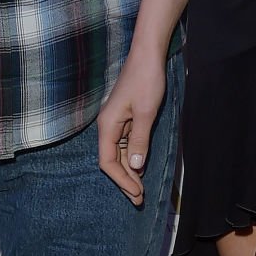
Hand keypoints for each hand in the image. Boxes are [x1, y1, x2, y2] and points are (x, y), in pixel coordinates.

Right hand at [97, 51, 165, 205]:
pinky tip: (140, 168)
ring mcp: (116, 122)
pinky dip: (132, 158)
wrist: (148, 56)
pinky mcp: (126, 119)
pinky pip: (125, 144)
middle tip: (139, 199)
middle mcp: (108, 126)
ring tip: (139, 190)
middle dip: (124, 181)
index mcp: (107, 125)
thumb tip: (135, 167)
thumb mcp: (146, 113)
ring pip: (118, 154)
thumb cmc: (146, 80)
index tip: (136, 192)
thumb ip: (139, 141)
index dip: (121, 179)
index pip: (107, 162)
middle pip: (111, 161)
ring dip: (129, 172)